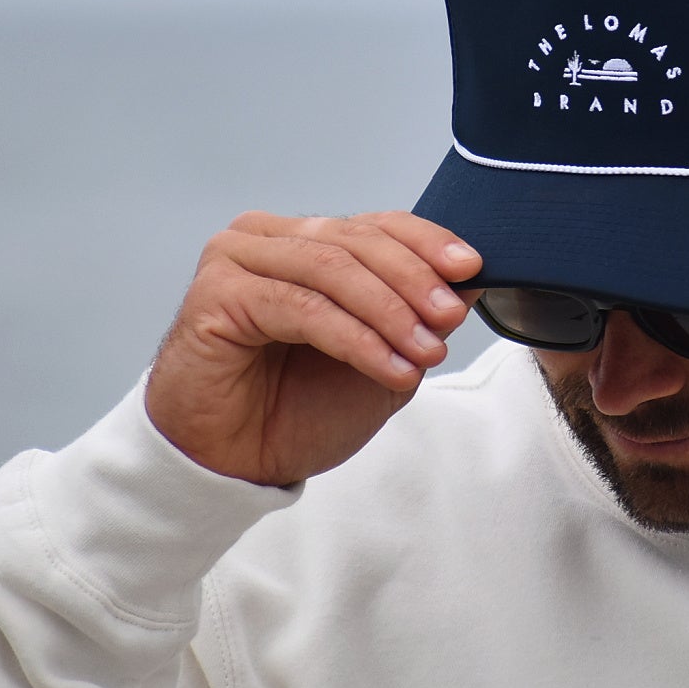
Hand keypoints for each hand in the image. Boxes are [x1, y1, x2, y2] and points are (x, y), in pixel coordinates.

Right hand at [144, 211, 481, 485]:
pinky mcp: (217, 294)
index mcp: (304, 240)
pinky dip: (355, 339)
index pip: (375, 224)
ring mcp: (236, 260)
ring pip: (332, 270)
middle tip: (450, 319)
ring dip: (389, 312)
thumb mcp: (381, 359)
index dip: (426, 242)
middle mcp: (267, 238)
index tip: (471, 268)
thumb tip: (471, 278)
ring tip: (426, 351)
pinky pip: (303, 308)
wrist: (235, 463)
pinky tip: (389, 366)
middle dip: (413, 281)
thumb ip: (417, 316)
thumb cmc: (297, 410)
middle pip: (356, 241)